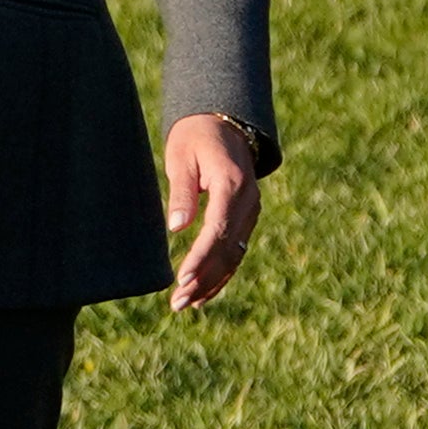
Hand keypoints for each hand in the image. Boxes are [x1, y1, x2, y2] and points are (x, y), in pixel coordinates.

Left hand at [161, 113, 262, 310]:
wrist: (222, 124)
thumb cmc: (194, 138)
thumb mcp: (181, 157)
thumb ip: (181, 191)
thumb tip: (176, 227)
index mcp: (232, 184)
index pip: (218, 229)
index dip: (201, 257)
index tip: (182, 278)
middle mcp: (248, 201)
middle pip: (228, 248)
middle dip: (203, 278)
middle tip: (177, 302)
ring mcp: (251, 211)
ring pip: (234, 255)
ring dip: (211, 282)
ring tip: (185, 304)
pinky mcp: (246, 218)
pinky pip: (236, 250)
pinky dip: (221, 273)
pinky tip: (202, 294)